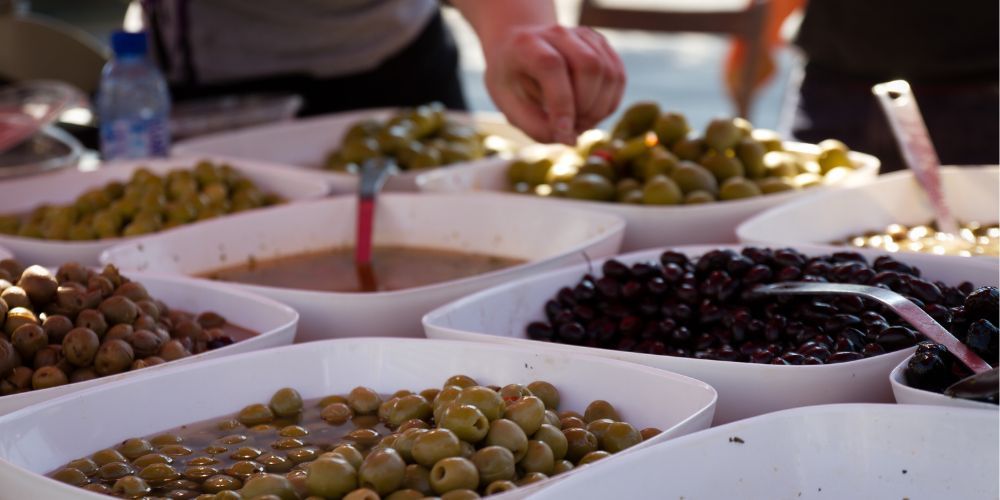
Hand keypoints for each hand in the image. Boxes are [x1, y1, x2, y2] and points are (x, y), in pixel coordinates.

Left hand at [482, 25, 624, 144]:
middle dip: (586, 107)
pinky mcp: (600, 45)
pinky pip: (618, 77)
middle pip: (589, 65)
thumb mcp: (509, 105)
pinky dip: (609, 103)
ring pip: (609, 72)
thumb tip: (571, 140)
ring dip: (599, 108)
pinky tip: (591, 113)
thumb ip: (535, 125)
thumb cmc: (512, 81)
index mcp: (527, 44)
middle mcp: (558, 33)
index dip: (561, 102)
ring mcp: (584, 36)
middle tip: (572, 129)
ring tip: (580, 123)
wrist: (519, 50)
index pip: (552, 66)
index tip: (564, 132)